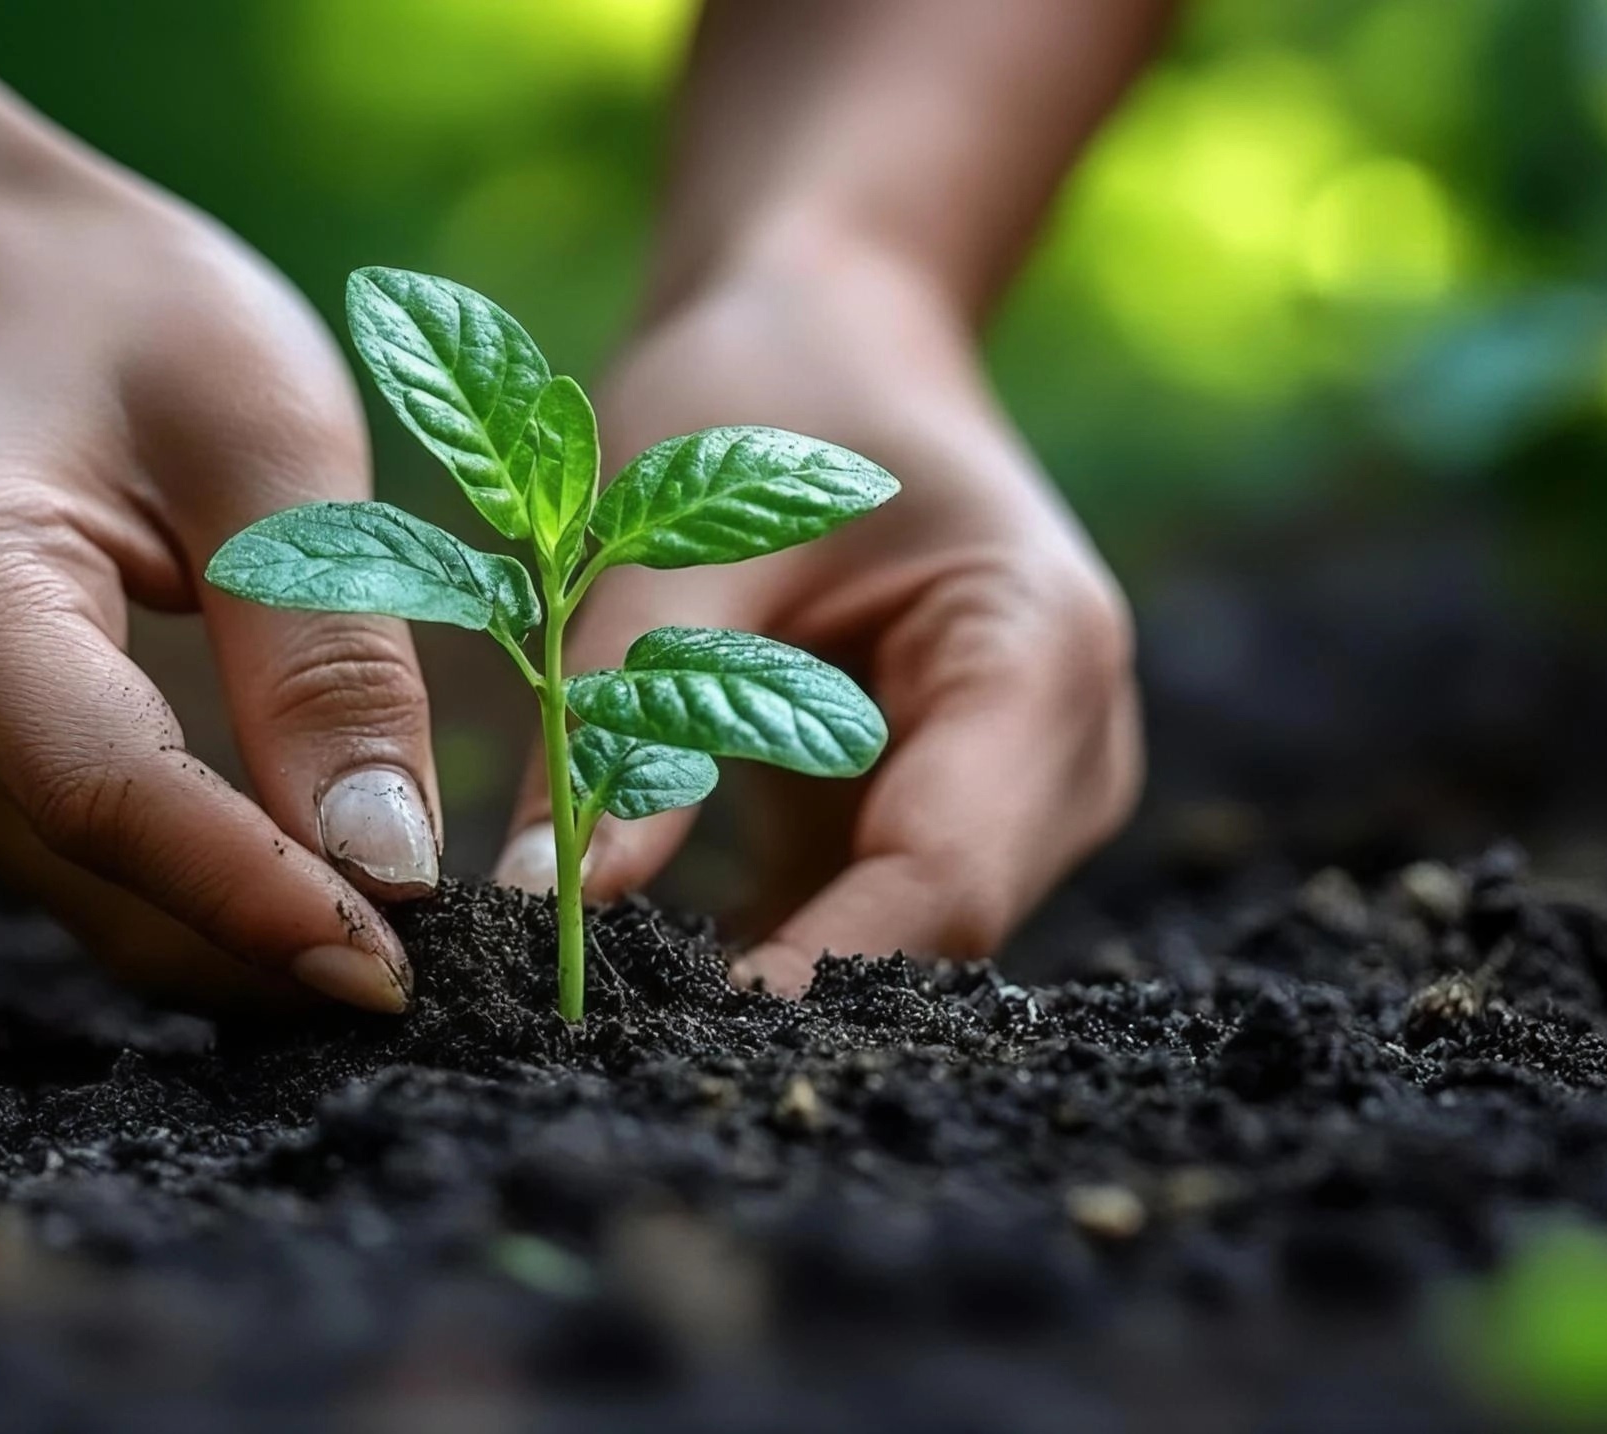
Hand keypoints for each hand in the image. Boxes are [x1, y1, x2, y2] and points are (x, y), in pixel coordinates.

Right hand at [0, 177, 440, 1013]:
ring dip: (243, 922)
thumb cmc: (127, 314)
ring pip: (88, 897)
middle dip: (276, 933)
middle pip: (96, 874)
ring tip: (407, 912)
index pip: (104, 792)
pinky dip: (192, 877)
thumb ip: (327, 652)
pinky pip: (70, 865)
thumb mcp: (270, 435)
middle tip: (460, 963)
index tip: (408, 973)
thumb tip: (394, 870)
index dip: (260, 898)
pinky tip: (306, 863)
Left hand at [500, 247, 1140, 994]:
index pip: (945, 873)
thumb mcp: (676, 530)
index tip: (661, 1033)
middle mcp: (1066, 743)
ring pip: (903, 944)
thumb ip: (622, 713)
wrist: (828, 322)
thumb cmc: (765, 384)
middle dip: (787, 995)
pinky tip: (646, 979)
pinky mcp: (942, 810)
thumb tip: (541, 907)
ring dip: (770, 981)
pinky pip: (863, 917)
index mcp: (1039, 648)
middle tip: (607, 1049)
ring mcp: (1020, 791)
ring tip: (612, 1019)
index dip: (815, 973)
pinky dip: (765, 946)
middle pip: (938, 931)